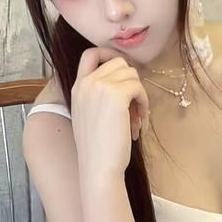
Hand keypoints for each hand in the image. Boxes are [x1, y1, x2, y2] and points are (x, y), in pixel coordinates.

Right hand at [71, 47, 150, 180]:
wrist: (98, 167)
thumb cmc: (97, 149)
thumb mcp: (89, 116)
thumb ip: (97, 97)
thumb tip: (124, 86)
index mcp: (77, 87)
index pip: (90, 54)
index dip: (109, 54)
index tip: (123, 70)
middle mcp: (87, 83)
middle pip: (119, 63)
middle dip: (131, 82)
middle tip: (133, 108)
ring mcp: (100, 86)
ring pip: (132, 74)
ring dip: (139, 95)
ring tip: (137, 120)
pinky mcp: (117, 94)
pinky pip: (139, 88)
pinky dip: (144, 104)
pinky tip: (139, 125)